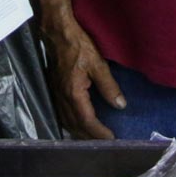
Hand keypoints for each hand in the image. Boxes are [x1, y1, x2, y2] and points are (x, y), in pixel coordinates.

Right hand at [41, 18, 123, 139]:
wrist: (58, 33)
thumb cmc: (78, 46)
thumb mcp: (98, 64)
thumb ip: (109, 86)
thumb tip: (121, 106)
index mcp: (74, 93)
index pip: (87, 121)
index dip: (99, 133)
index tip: (112, 139)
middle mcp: (62, 98)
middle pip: (76, 126)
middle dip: (90, 137)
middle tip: (105, 143)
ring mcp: (56, 94)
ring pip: (67, 122)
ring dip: (80, 133)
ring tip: (93, 138)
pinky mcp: (54, 90)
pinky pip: (62, 114)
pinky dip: (71, 124)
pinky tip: (78, 124)